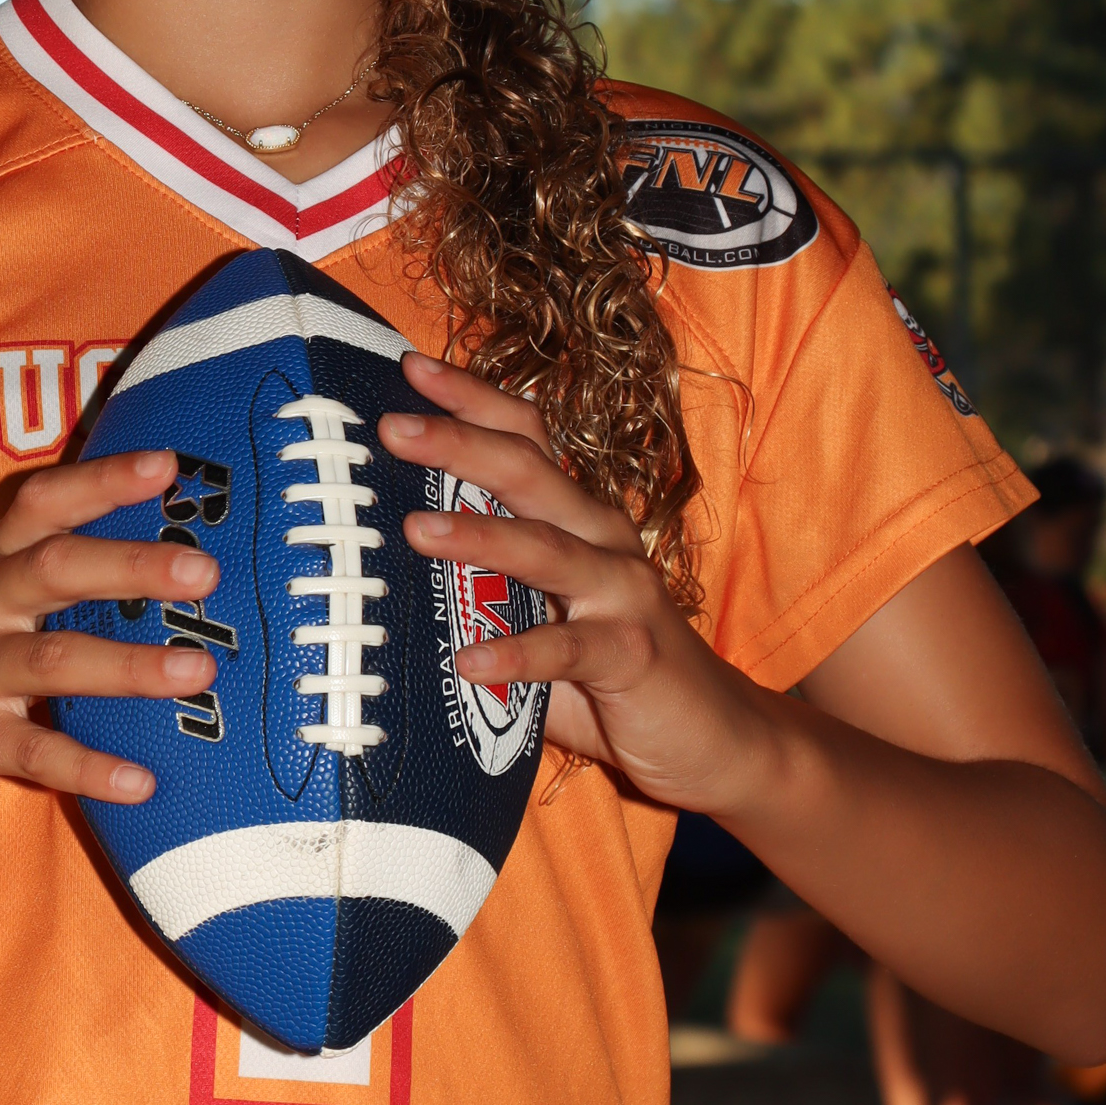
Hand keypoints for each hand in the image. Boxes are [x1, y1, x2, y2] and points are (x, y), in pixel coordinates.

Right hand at [0, 449, 213, 833]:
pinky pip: (33, 753)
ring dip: (130, 666)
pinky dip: (89, 767)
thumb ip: (31, 584)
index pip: (40, 503)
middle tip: (205, 570)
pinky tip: (140, 782)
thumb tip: (150, 570)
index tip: (168, 464)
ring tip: (198, 671)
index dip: (102, 479)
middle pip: (56, 569)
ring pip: (53, 659)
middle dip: (133, 565)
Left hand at [378, 353, 776, 817]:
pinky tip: (469, 660)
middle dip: (459, 443)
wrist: (718, 737)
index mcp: (578, 519)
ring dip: (479, 534)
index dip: (473, 400)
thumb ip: (482, 600)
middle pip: (529, 472)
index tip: (413, 367)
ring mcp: (623, 592)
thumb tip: (387, 585)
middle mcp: (603, 539)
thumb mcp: (540, 624)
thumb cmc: (611, 676)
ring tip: (415, 528)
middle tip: (393, 426)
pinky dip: (517, 653)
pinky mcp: (634, 653)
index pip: (526, 439)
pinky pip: (569, 649)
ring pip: (547, 548)